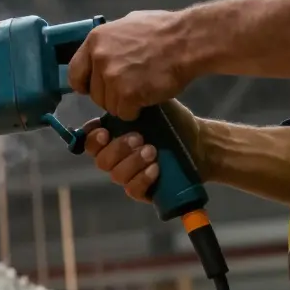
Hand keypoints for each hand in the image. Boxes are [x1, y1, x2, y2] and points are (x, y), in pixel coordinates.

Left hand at [68, 10, 197, 119]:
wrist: (188, 41)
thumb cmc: (163, 29)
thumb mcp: (127, 24)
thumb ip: (110, 42)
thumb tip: (102, 51)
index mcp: (95, 40)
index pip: (75, 72)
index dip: (85, 84)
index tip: (95, 88)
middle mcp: (98, 58)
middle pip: (94, 93)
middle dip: (110, 95)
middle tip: (130, 88)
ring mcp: (111, 77)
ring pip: (109, 105)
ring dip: (124, 103)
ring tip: (143, 90)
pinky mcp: (126, 94)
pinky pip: (124, 113)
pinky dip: (135, 111)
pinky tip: (148, 98)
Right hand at [81, 100, 207, 201]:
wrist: (199, 142)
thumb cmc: (174, 123)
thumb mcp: (152, 107)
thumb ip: (131, 104)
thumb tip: (114, 97)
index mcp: (113, 137)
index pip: (90, 141)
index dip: (92, 139)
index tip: (104, 132)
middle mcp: (116, 158)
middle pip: (101, 160)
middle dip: (118, 148)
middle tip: (139, 137)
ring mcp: (128, 175)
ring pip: (116, 175)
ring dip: (132, 162)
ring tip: (152, 151)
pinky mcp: (142, 191)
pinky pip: (132, 190)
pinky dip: (142, 178)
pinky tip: (155, 169)